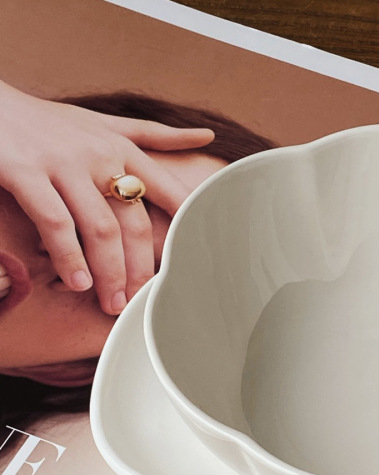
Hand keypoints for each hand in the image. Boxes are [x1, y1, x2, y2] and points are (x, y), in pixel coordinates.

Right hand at [0, 80, 214, 313]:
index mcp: (122, 148)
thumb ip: (153, 136)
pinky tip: (77, 283)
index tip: (192, 266)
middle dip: (140, 270)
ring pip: (101, 228)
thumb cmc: (49, 122)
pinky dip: (69, 258)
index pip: (169, 193)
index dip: (185, 232)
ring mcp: (63, 162)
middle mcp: (99, 154)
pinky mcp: (25, 170)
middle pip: (135, 223)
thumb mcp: (104, 123)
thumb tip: (207, 137)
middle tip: (138, 302)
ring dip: (110, 273)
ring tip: (111, 303)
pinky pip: (56, 223)